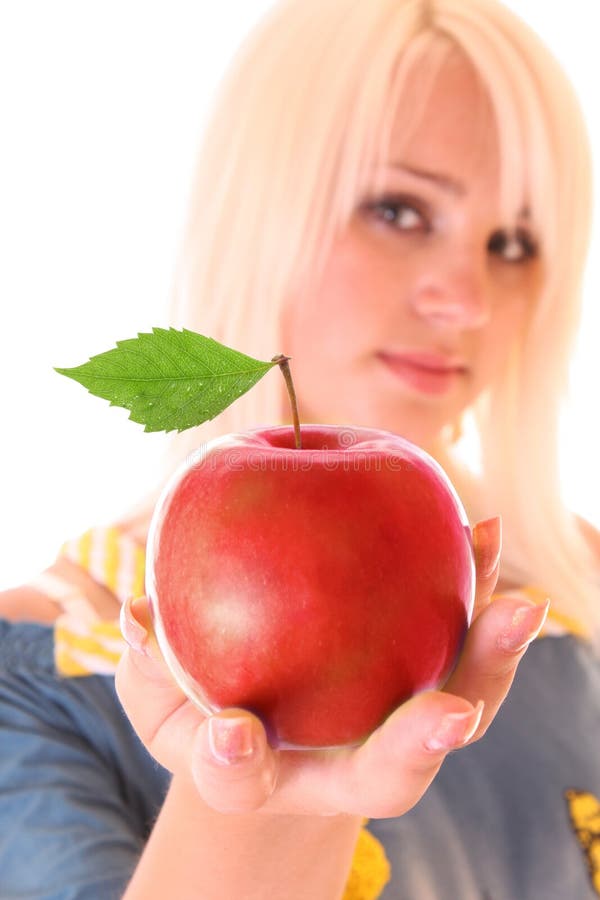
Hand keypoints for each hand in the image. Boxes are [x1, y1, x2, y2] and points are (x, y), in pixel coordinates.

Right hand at [115, 516, 547, 817]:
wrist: (265, 721)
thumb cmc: (199, 705)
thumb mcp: (156, 689)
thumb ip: (147, 659)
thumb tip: (137, 615)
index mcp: (258, 775)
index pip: (246, 782)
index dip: (237, 762)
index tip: (232, 732)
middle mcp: (337, 767)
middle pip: (386, 775)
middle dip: (418, 748)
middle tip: (450, 715)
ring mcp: (389, 727)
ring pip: (451, 711)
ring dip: (487, 662)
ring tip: (518, 607)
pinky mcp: (422, 678)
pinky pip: (459, 641)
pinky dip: (476, 594)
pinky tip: (481, 533)